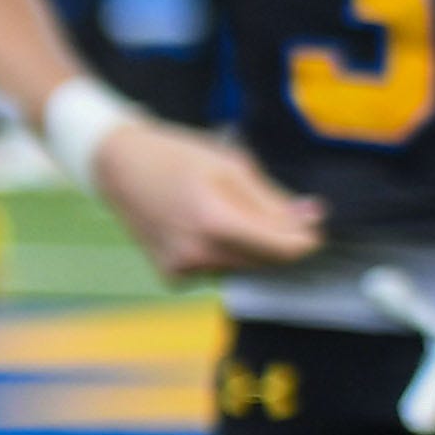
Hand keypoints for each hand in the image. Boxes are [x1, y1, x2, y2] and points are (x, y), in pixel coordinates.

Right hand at [89, 116, 326, 279]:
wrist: (121, 167)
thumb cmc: (177, 159)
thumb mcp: (234, 167)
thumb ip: (274, 200)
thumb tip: (312, 217)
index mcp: (215, 221)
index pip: (280, 249)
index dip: (305, 240)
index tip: (314, 228)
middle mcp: (197, 252)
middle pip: (265, 260)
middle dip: (279, 240)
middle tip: (277, 212)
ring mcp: (182, 268)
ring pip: (243, 266)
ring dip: (251, 246)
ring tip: (228, 210)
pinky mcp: (172, 276)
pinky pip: (217, 269)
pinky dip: (224, 252)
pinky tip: (207, 227)